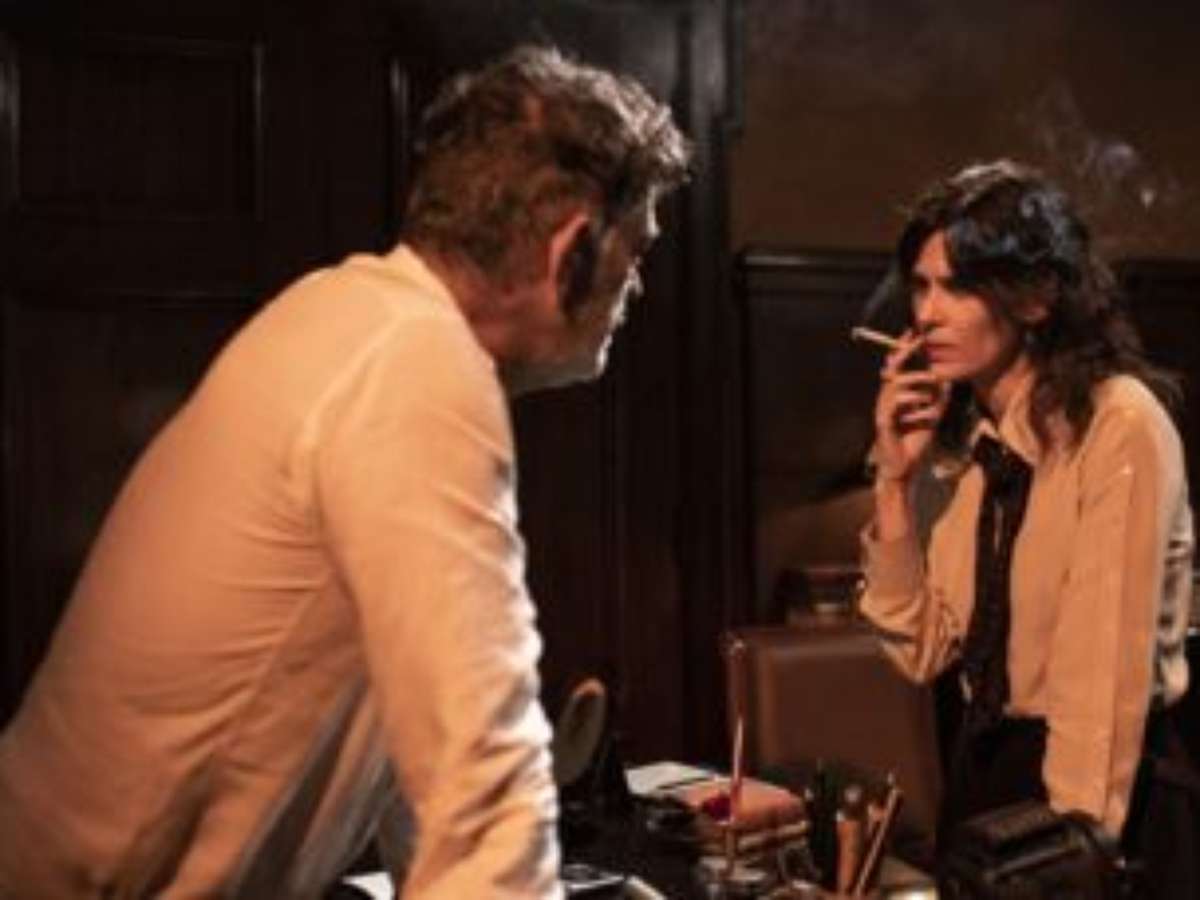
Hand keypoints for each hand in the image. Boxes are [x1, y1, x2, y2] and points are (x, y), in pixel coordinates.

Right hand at [872, 331, 948, 483]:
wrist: (904, 467)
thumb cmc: (915, 440)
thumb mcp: (932, 415)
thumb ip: (937, 399)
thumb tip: (947, 381)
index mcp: (897, 394)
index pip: (899, 366)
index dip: (905, 348)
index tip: (917, 332)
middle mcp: (887, 398)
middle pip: (892, 368)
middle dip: (906, 352)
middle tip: (921, 340)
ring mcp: (883, 409)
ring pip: (896, 383)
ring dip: (918, 378)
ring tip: (934, 380)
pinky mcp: (883, 422)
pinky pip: (895, 403)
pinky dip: (914, 401)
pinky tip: (927, 406)